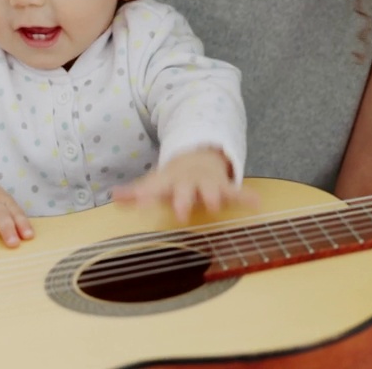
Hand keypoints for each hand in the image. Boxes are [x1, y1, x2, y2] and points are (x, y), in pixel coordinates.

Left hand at [112, 148, 255, 222]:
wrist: (200, 156)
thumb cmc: (174, 178)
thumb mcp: (155, 182)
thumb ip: (136, 192)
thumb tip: (114, 196)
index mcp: (170, 181)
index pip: (155, 188)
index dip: (146, 194)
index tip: (139, 202)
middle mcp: (189, 182)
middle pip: (185, 190)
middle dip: (183, 201)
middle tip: (180, 214)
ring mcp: (208, 183)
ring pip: (212, 189)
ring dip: (214, 196)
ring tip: (216, 205)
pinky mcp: (226, 187)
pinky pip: (238, 192)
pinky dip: (247, 196)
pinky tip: (257, 202)